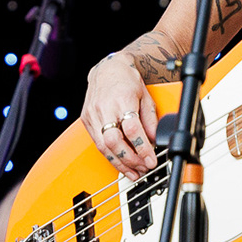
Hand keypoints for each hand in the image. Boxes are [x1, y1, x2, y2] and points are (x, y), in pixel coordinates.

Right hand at [83, 56, 160, 178]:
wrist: (108, 69)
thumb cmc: (127, 80)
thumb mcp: (146, 96)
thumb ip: (150, 120)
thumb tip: (155, 141)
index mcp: (122, 99)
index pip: (132, 129)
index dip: (142, 148)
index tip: (151, 160)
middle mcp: (105, 107)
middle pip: (114, 141)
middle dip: (130, 159)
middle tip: (143, 168)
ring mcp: (92, 114)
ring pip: (103, 146)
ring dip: (119, 163)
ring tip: (133, 172)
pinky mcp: (86, 120)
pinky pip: (97, 143)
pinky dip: (110, 156)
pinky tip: (121, 163)